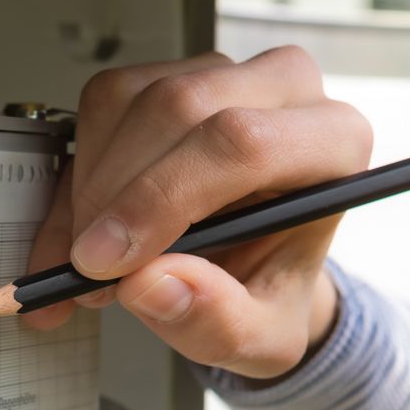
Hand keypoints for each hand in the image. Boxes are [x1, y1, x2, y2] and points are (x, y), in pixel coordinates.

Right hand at [24, 46, 372, 378]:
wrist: (249, 267)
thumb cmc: (265, 287)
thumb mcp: (258, 337)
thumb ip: (216, 322)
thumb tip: (152, 284)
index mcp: (332, 142)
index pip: (243, 143)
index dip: (161, 197)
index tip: (108, 261)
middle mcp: (284, 90)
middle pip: (177, 108)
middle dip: (113, 195)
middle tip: (88, 266)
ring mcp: (220, 72)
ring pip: (127, 103)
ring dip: (90, 188)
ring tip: (93, 258)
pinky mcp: (163, 74)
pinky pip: (100, 107)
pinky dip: (77, 176)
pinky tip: (87, 227)